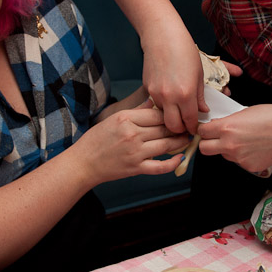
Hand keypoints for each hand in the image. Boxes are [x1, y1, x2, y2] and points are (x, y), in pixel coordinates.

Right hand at [75, 104, 189, 182]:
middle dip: (179, 127)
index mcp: (126, 119)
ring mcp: (135, 152)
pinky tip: (180, 158)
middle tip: (188, 126)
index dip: (171, 114)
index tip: (178, 114)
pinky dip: (173, 163)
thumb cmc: (96, 140)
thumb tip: (153, 102)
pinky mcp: (136, 168)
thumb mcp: (113, 119)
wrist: (83, 163)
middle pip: (164, 128)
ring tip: (187, 138)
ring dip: (180, 142)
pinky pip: (160, 166)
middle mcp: (132, 134)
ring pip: (166, 145)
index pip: (157, 113)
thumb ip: (135, 111)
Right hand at [140, 25, 202, 133]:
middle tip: (185, 125)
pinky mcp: (147, 88)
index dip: (193, 128)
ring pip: (163, 116)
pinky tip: (168, 95)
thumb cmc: (183, 50)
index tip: (194, 129)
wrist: (162, 36)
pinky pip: (155, 104)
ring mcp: (156, 94)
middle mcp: (169, 97)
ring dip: (170, 116)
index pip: (190, 121)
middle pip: (173, 126)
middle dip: (180, 129)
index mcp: (186, 94)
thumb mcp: (199, 74)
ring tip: (177, 109)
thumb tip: (202, 110)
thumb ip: (200, 96)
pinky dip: (162, 105)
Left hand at [196, 104, 271, 173]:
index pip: (202, 131)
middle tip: (215, 138)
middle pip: (204, 148)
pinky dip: (242, 155)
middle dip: (207, 142)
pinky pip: (237, 161)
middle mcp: (229, 144)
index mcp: (227, 127)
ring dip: (227, 149)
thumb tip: (218, 125)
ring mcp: (238, 157)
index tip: (208, 128)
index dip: (205, 129)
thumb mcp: (245, 112)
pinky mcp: (248, 166)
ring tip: (243, 140)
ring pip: (223, 155)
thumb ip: (228, 121)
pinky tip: (253, 148)